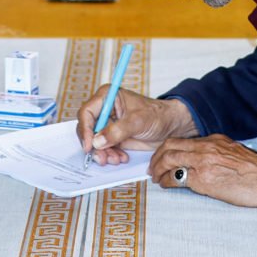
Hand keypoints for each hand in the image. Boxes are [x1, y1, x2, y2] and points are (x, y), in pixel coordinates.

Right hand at [76, 89, 196, 165]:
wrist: (171, 126)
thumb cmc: (158, 115)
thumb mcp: (138, 121)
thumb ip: (117, 131)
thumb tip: (98, 141)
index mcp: (107, 97)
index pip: (87, 112)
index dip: (85, 129)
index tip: (90, 145)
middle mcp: (104, 110)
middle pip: (87, 129)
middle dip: (94, 145)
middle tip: (102, 157)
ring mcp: (108, 124)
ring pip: (94, 142)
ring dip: (103, 153)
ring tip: (116, 159)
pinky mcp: (113, 137)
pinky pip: (104, 149)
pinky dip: (110, 155)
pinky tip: (121, 157)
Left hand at [149, 134, 256, 207]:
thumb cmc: (256, 171)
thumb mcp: (234, 152)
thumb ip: (217, 152)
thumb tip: (204, 160)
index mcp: (213, 140)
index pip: (182, 140)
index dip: (168, 148)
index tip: (163, 157)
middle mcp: (206, 147)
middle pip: (170, 146)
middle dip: (157, 157)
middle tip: (153, 167)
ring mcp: (203, 162)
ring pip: (170, 159)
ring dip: (158, 168)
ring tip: (156, 177)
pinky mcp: (203, 180)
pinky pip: (177, 177)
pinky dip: (167, 181)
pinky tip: (165, 185)